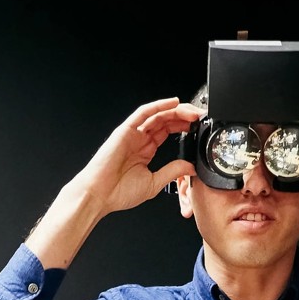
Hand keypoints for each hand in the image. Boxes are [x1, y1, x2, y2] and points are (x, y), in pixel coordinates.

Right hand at [72, 97, 201, 215]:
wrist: (99, 195)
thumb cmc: (118, 192)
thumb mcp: (154, 183)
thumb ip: (173, 171)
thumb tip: (191, 166)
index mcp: (146, 150)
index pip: (168, 131)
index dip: (184, 127)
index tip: (198, 127)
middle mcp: (139, 139)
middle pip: (165, 120)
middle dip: (184, 117)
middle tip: (199, 117)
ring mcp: (133, 134)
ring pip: (158, 115)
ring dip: (176, 111)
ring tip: (192, 111)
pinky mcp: (125, 130)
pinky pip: (143, 113)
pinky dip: (158, 106)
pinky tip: (173, 103)